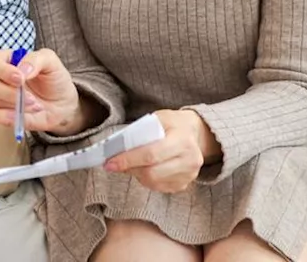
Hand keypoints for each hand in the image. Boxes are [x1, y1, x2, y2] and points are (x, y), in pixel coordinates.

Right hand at [0, 48, 81, 134]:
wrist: (63, 103)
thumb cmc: (54, 79)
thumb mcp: (50, 61)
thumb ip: (35, 59)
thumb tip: (21, 70)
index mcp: (6, 60)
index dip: (3, 71)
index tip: (20, 78)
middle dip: (10, 92)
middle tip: (31, 97)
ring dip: (15, 105)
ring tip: (34, 105)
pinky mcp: (0, 114)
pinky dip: (2, 117)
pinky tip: (19, 116)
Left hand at [102, 109, 219, 193]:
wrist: (196, 134)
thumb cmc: (173, 124)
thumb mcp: (158, 118)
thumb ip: (140, 132)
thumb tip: (117, 149)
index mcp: (182, 139)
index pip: (151, 154)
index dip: (128, 160)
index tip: (110, 163)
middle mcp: (190, 160)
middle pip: (151, 172)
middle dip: (129, 168)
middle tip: (114, 164)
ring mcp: (189, 175)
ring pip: (153, 182)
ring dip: (136, 174)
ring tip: (131, 163)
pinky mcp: (184, 184)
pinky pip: (158, 187)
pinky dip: (145, 179)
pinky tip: (143, 168)